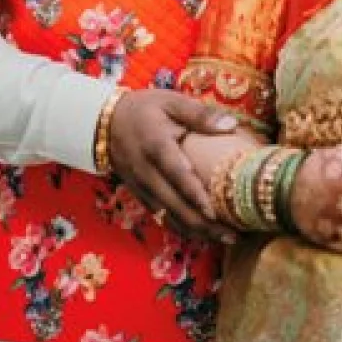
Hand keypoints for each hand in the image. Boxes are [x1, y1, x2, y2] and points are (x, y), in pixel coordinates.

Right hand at [108, 90, 237, 239]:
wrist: (106, 124)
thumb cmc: (145, 110)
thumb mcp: (171, 101)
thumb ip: (200, 114)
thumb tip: (231, 124)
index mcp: (157, 146)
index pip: (176, 175)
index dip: (194, 195)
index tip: (215, 212)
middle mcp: (147, 173)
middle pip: (175, 206)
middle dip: (204, 224)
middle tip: (235, 235)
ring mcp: (143, 188)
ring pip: (170, 218)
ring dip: (197, 232)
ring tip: (226, 240)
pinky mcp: (142, 197)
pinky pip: (163, 218)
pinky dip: (184, 229)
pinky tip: (205, 235)